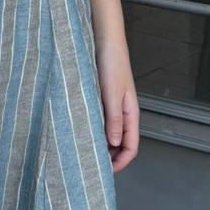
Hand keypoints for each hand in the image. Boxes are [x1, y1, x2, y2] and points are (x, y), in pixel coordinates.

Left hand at [94, 33, 139, 172]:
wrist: (104, 38)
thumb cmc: (111, 62)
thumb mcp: (112, 92)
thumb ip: (113, 118)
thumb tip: (114, 145)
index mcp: (130, 113)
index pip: (131, 147)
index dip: (121, 163)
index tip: (105, 172)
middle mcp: (122, 112)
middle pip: (120, 143)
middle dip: (108, 157)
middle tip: (89, 165)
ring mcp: (111, 106)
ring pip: (108, 133)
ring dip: (99, 143)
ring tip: (82, 151)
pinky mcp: (100, 98)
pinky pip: (98, 120)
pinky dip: (92, 128)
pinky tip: (79, 130)